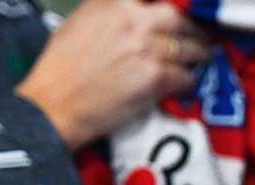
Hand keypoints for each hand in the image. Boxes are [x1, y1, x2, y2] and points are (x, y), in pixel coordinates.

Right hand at [16, 0, 210, 150]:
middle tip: (200, 38)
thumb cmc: (61, 68)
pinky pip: (185, 76)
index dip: (173, 9)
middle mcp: (134, 20)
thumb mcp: (81, 20)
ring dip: (197, 55)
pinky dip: (189, 81)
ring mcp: (147, 48)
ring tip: (200, 59)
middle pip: (179, 18)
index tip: (180, 15)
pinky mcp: (155, 78)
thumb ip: (112, 10)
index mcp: (115, 2)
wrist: (55, 105)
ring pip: (188, 48)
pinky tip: (187, 84)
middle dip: (192, 29)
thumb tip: (135, 10)